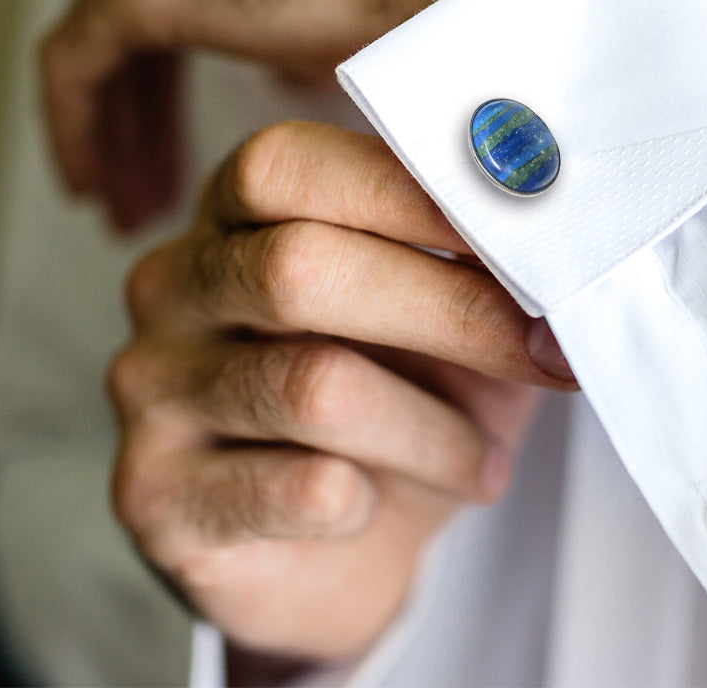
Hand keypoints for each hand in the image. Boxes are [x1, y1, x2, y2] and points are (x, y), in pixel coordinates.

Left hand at [40, 0, 627, 229]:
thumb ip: (349, 4)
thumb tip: (308, 64)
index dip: (202, 39)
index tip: (205, 114)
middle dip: (151, 90)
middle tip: (154, 174)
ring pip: (111, 23)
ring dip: (123, 117)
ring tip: (134, 201)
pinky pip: (81, 56)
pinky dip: (84, 124)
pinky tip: (100, 190)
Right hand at [108, 121, 575, 667]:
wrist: (328, 540)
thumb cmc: (394, 393)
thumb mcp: (438, 313)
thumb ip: (470, 264)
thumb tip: (554, 232)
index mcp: (234, 213)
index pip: (290, 166)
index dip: (410, 192)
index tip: (526, 233)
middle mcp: (174, 286)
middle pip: (299, 269)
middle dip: (450, 311)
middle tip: (546, 353)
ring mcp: (153, 389)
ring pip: (314, 387)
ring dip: (434, 430)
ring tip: (483, 461)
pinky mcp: (157, 496)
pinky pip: (298, 490)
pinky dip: (375, 499)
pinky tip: (387, 504)